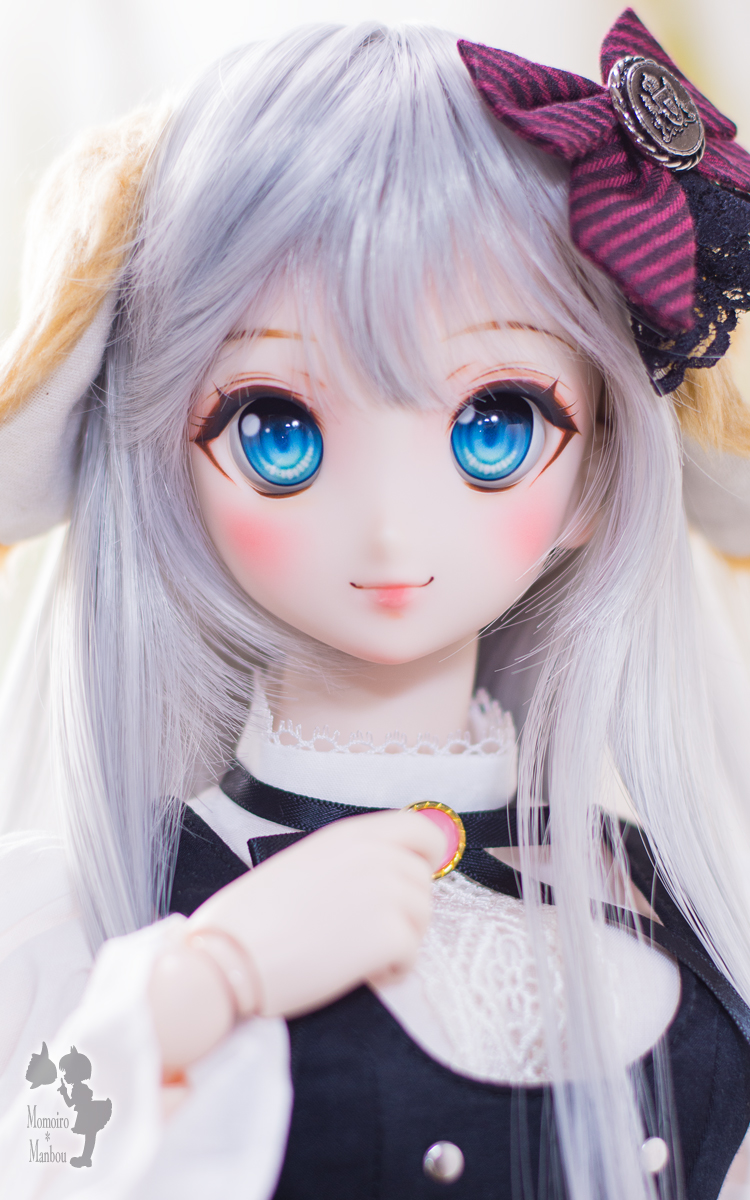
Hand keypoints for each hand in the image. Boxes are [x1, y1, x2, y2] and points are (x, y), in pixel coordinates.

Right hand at [149, 810, 445, 1071]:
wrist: (227, 959)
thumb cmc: (251, 918)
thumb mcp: (302, 864)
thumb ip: (349, 860)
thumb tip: (385, 873)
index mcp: (351, 834)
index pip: (422, 831)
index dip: (424, 857)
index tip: (410, 879)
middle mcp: (376, 854)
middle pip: (424, 881)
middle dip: (403, 909)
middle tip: (362, 931)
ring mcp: (387, 892)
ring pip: (421, 918)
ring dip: (397, 940)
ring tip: (351, 953)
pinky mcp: (391, 934)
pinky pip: (413, 955)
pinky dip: (391, 970)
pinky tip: (355, 972)